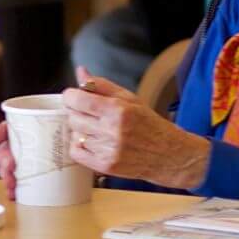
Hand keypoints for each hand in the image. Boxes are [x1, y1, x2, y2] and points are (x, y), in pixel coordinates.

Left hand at [63, 68, 210, 188]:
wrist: (167, 154)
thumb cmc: (148, 123)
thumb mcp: (129, 98)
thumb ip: (101, 85)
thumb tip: (81, 72)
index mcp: (118, 110)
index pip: (77, 100)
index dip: (71, 96)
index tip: (73, 96)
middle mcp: (112, 131)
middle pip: (73, 117)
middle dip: (77, 112)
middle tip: (88, 113)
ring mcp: (109, 150)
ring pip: (74, 134)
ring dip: (81, 130)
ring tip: (97, 128)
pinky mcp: (106, 166)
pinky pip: (76, 153)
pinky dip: (80, 146)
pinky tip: (93, 141)